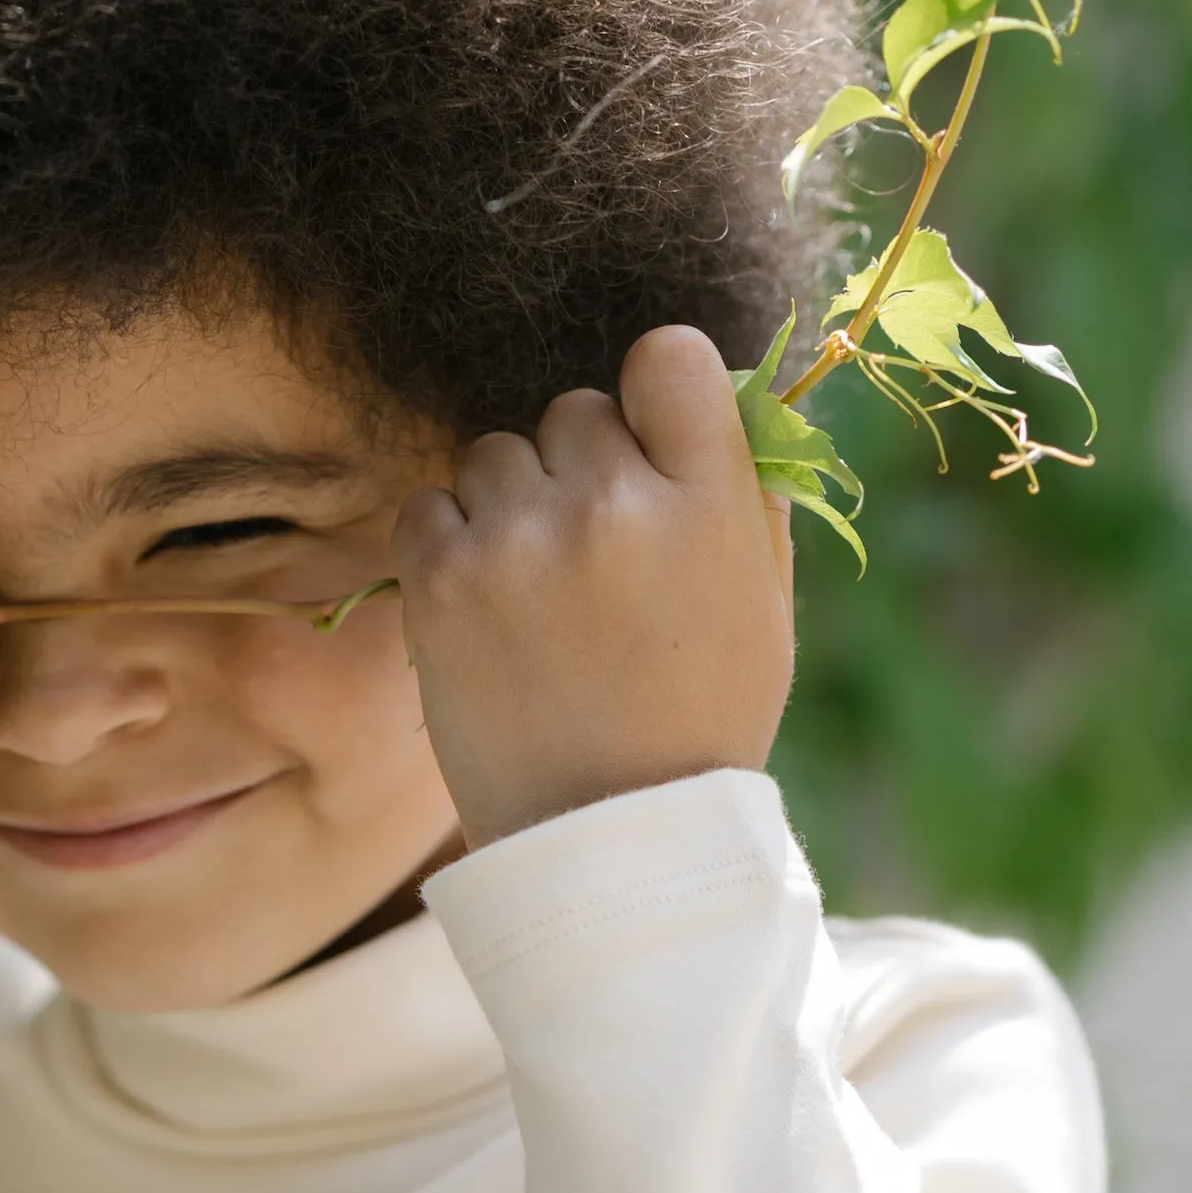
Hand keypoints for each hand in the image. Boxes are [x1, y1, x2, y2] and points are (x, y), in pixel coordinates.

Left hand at [396, 326, 793, 849]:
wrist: (608, 837)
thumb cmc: (698, 719)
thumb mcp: (763, 604)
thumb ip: (745, 492)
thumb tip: (725, 395)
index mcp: (708, 501)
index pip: (671, 355)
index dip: (655, 393)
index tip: (649, 443)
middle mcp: (614, 503)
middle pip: (577, 409)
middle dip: (581, 468)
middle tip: (592, 561)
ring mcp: (521, 538)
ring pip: (496, 452)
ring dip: (509, 504)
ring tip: (538, 595)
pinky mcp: (442, 578)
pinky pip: (428, 504)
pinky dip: (449, 544)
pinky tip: (486, 609)